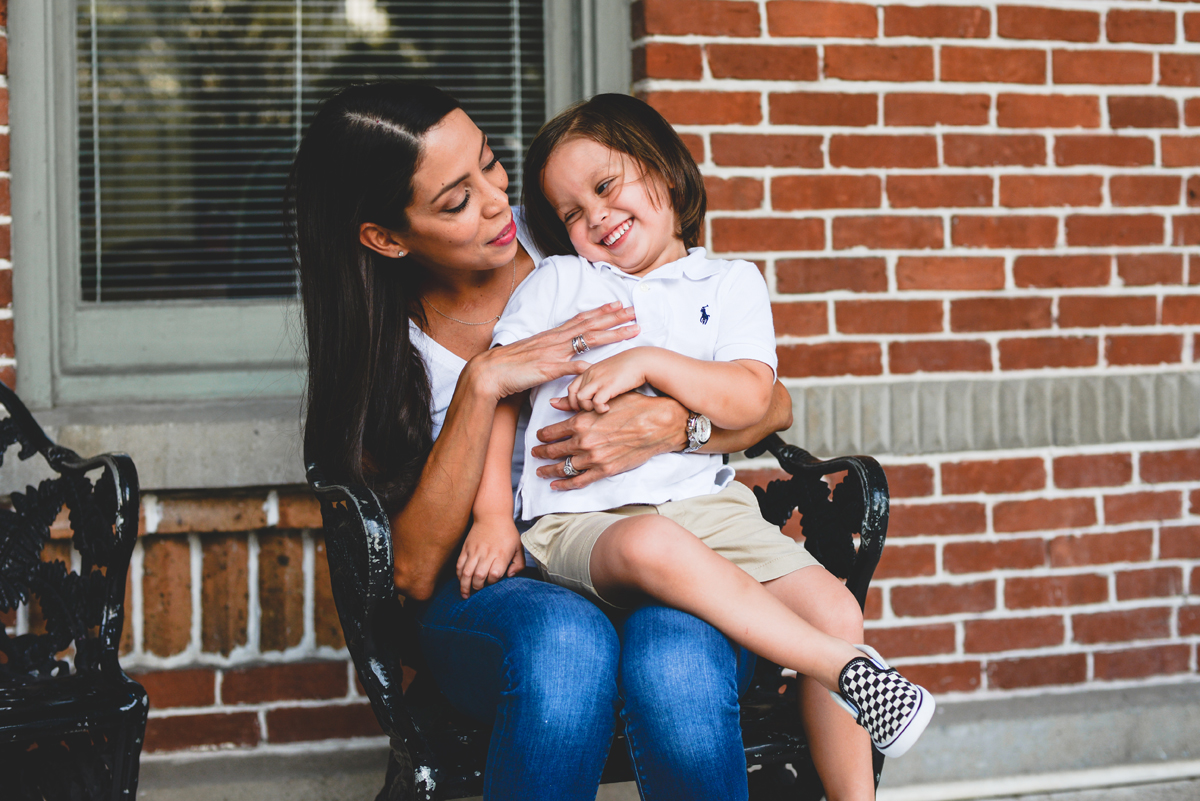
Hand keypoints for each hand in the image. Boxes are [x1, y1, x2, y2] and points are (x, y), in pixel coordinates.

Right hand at [456, 518, 525, 598]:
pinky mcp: (466, 548)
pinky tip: (461, 580)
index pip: (494, 575)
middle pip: (479, 576)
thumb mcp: (518, 547)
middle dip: (477, 587)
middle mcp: (487, 554)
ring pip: (466, 572)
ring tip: (465, 594)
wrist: (492, 515)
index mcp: (501, 555)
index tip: (492, 582)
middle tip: (478, 590)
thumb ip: (518, 564)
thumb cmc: (507, 533)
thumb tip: (509, 576)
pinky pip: (459, 564)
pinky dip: (459, 575)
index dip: (492, 582)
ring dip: (465, 585)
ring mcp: (474, 551)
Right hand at [467, 303, 638, 399]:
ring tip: (630, 330)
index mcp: (553, 336)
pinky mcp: (545, 369)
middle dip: (615, 317)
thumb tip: (572, 356)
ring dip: (610, 334)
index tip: (620, 305)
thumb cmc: (511, 365)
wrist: (489, 372)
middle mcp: (555, 340)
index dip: (602, 311)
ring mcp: (552, 353)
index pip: (582, 319)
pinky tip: (594, 366)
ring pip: (586, 340)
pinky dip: (579, 365)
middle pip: (591, 325)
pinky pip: (565, 367)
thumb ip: (556, 354)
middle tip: (636, 311)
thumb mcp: (537, 354)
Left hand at [532, 392, 689, 489]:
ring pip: (562, 468)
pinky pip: (578, 481)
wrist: (658, 424)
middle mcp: (583, 441)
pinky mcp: (605, 470)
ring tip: (541, 472)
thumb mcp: (603, 400)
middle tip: (535, 454)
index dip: (542, 436)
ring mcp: (593, 458)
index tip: (539, 438)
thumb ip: (575, 404)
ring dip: (548, 470)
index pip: (551, 432)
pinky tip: (556, 486)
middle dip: (541, 453)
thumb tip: (554, 403)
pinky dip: (564, 485)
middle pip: (553, 451)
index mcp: (580, 422)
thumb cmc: (634, 407)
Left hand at [561, 348, 650, 413]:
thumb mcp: (606, 375)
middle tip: (592, 411)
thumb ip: (595, 383)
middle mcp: (590, 375)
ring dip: (588, 408)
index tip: (584, 408)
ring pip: (581, 398)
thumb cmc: (627, 369)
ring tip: (600, 409)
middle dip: (580, 407)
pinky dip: (600, 409)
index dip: (574, 401)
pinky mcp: (609, 386)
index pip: (571, 389)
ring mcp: (599, 380)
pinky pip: (596, 402)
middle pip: (574, 395)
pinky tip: (607, 408)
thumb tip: (584, 391)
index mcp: (589, 371)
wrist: (642, 361)